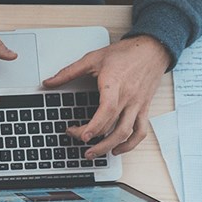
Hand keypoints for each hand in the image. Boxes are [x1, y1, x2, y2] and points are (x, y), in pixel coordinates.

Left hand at [43, 35, 171, 158]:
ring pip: (126, 133)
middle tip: (76, 138)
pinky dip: (130, 144)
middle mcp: (128, 97)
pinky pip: (140, 131)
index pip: (107, 110)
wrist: (152, 49)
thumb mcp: (93, 58)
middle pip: (112, 125)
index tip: (82, 135)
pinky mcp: (144, 108)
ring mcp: (137, 105)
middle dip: (92, 137)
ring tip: (93, 153)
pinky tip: (117, 149)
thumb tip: (48, 82)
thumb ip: (69, 72)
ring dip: (109, 146)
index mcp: (114, 84)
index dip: (95, 126)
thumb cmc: (125, 53)